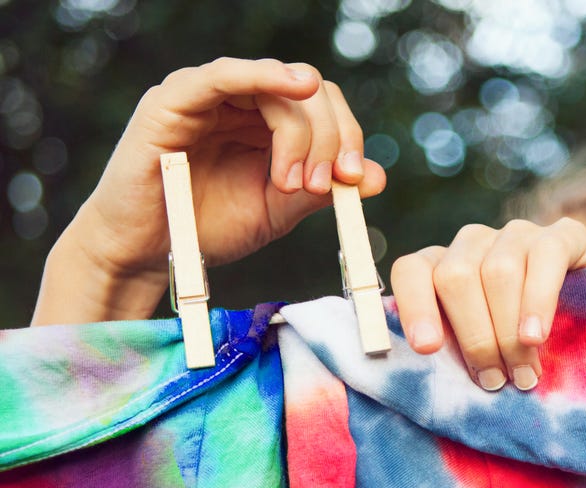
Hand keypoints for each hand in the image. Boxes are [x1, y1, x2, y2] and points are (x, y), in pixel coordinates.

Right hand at [33, 57, 385, 323]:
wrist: (146, 253)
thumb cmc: (205, 230)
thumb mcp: (274, 213)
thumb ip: (318, 192)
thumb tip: (377, 179)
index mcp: (266, 129)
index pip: (321, 111)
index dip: (347, 139)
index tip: (356, 181)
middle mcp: (241, 106)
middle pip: (307, 94)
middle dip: (328, 139)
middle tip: (319, 186)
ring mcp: (209, 97)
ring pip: (275, 85)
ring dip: (298, 131)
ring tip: (289, 182)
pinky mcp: (175, 98)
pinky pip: (223, 75)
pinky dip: (261, 75)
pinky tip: (295, 85)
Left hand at [390, 218, 585, 390]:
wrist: (585, 314)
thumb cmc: (511, 342)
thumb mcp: (474, 345)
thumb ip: (448, 351)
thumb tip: (425, 377)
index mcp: (438, 264)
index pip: (411, 270)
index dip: (414, 306)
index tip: (427, 349)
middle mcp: (471, 242)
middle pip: (455, 277)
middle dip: (474, 337)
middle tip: (493, 380)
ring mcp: (515, 234)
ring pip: (497, 272)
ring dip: (507, 332)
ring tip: (522, 374)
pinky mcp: (562, 234)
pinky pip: (545, 257)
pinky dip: (538, 302)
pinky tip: (535, 336)